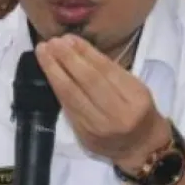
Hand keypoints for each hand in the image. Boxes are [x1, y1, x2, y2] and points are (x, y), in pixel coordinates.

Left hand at [35, 34, 170, 171]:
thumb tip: (78, 48)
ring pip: (73, 95)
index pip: (107, 71)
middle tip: (52, 42)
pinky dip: (57, 88)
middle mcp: (118, 114)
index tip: (69, 38)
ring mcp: (99, 127)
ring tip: (43, 53)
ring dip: (54, 71)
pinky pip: (68, 108)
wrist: (141, 146)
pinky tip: (49, 74)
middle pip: (88, 82)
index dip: (86, 53)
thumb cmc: (138, 110)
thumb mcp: (135, 88)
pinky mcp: (85, 136)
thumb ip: (111, 72)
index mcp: (135, 98)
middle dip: (67, 59)